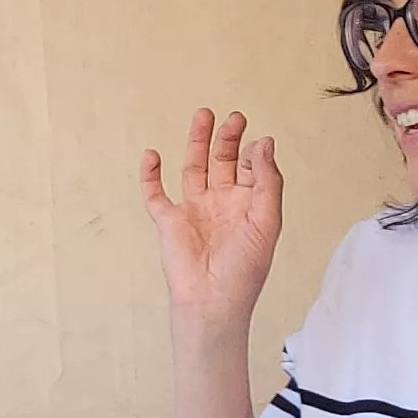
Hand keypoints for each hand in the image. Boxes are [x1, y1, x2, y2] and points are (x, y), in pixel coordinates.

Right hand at [138, 110, 284, 335]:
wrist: (213, 300)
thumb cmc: (244, 270)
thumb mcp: (266, 221)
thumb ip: (267, 181)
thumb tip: (264, 143)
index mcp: (247, 206)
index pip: (251, 169)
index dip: (255, 153)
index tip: (258, 142)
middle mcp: (221, 204)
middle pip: (223, 162)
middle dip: (227, 138)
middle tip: (233, 117)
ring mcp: (194, 211)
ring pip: (193, 168)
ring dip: (196, 142)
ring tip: (203, 116)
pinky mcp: (169, 221)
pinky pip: (155, 194)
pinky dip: (150, 174)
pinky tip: (152, 155)